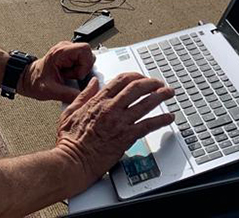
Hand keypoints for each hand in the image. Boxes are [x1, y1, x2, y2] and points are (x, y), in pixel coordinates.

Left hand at [18, 42, 94, 101]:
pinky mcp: (69, 56)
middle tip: (72, 77)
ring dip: (81, 70)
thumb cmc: (34, 81)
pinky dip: (79, 70)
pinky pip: (82, 61)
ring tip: (69, 76)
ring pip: (87, 58)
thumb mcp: (51, 91)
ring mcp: (67, 51)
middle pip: (88, 53)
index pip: (84, 49)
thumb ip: (68, 94)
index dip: (86, 64)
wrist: (27, 79)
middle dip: (84, 68)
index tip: (78, 75)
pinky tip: (69, 75)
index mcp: (60, 52)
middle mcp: (65, 48)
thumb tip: (83, 96)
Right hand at [54, 73, 174, 191]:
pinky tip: (169, 117)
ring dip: (161, 96)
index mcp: (98, 101)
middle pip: (137, 87)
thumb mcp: (70, 112)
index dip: (135, 76)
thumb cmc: (69, 142)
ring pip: (146, 103)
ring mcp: (120, 122)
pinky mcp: (126, 137)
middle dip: (151, 83)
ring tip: (169, 93)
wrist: (72, 162)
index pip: (121, 80)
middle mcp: (111, 109)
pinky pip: (148, 125)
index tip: (142, 77)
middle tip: (159, 84)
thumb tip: (94, 82)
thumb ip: (84, 95)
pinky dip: (161, 120)